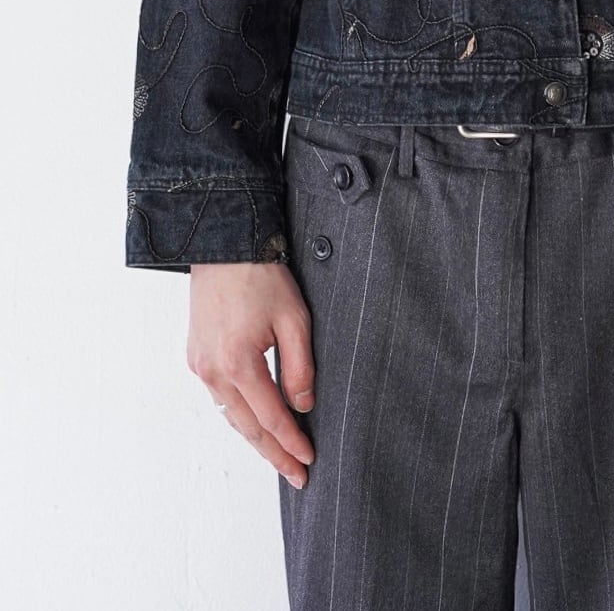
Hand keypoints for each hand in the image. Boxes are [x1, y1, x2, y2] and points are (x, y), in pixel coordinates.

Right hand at [187, 261, 316, 487]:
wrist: (223, 246)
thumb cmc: (261, 276)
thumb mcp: (294, 318)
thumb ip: (300, 366)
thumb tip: (303, 405)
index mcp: (238, 363)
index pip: (271, 417)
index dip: (292, 443)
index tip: (309, 460)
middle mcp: (213, 371)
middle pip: (247, 427)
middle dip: (273, 453)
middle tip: (297, 476)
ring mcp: (200, 365)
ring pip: (231, 416)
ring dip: (255, 438)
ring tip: (279, 456)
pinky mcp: (196, 356)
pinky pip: (220, 398)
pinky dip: (239, 415)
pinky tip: (255, 422)